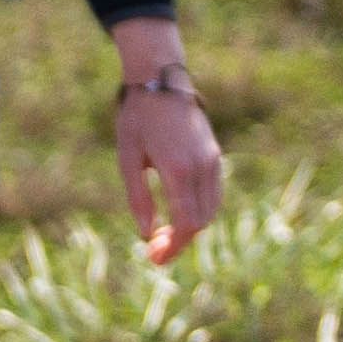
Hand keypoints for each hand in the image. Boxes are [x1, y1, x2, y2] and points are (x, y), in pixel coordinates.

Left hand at [111, 39, 224, 266]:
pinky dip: (199, 211)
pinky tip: (178, 215)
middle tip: (155, 252)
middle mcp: (202, 167)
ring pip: (211, 210)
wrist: (160, 82)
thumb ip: (138, 198)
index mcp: (178, 169)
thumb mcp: (128, 159)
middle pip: (200, 221)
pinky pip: (213, 194)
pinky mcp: (214, 155)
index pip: (186, 223)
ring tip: (164, 236)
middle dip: (180, 242)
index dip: (172, 247)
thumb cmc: (137, 119)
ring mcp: (212, 160)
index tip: (154, 259)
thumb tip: (146, 234)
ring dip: (191, 228)